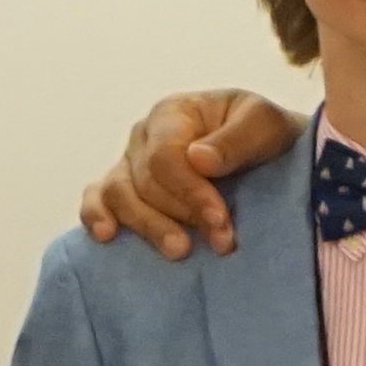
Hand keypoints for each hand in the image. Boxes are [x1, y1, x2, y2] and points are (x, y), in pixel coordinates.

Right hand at [79, 88, 296, 257]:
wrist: (268, 154)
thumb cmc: (265, 135)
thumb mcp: (265, 125)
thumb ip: (237, 139)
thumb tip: (198, 159)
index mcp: (174, 113)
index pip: (166, 156)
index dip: (190, 192)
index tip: (221, 220)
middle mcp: (143, 136)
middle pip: (145, 181)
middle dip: (183, 215)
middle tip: (222, 243)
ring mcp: (129, 163)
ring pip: (118, 194)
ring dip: (147, 226)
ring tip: (180, 251)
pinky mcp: (125, 189)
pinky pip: (98, 199)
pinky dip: (96, 215)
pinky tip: (107, 236)